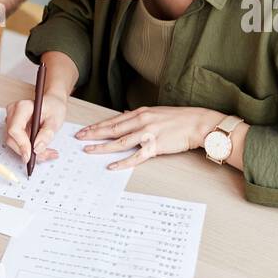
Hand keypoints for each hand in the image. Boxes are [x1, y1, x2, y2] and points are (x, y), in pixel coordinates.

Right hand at [5, 91, 67, 164]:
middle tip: (47, 154)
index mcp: (23, 107)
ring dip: (30, 152)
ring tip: (48, 152)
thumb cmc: (54, 108)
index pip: (15, 129)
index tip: (31, 155)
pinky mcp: (13, 128)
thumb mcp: (55, 120)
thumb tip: (37, 148)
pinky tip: (42, 149)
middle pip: (12, 139)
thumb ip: (46, 134)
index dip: (21, 144)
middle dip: (28, 151)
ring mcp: (11, 121)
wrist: (52, 104)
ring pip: (14, 144)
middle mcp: (13, 113)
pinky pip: (17, 143)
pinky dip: (29, 150)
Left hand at [75, 106, 214, 169]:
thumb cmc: (179, 119)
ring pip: (120, 141)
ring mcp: (148, 134)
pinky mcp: (156, 146)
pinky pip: (136, 156)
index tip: (85, 130)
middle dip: (94, 134)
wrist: (197, 123)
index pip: (114, 120)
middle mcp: (141, 121)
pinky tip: (112, 165)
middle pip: (112, 129)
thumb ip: (139, 115)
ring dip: (103, 146)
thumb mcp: (156, 112)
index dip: (97, 125)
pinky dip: (123, 162)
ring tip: (89, 150)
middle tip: (79, 138)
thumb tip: (124, 115)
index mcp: (141, 113)